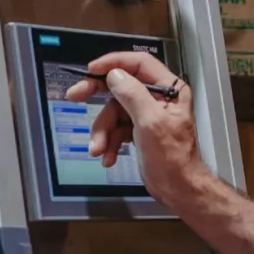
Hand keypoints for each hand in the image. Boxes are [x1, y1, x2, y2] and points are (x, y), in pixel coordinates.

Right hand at [62, 50, 212, 213]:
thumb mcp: (151, 123)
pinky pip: (117, 130)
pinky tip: (108, 157)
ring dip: (103, 132)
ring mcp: (147, 116)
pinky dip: (110, 143)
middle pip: (121, 87)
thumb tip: (114, 74)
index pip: (139, 64)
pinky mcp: (139, 132)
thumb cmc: (174, 159)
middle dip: (97, 96)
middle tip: (75, 95)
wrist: (179, 190)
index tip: (92, 69)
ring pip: (114, 113)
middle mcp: (158, 99)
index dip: (114, 63)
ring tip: (98, 149)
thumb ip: (132, 95)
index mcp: (168, 90)